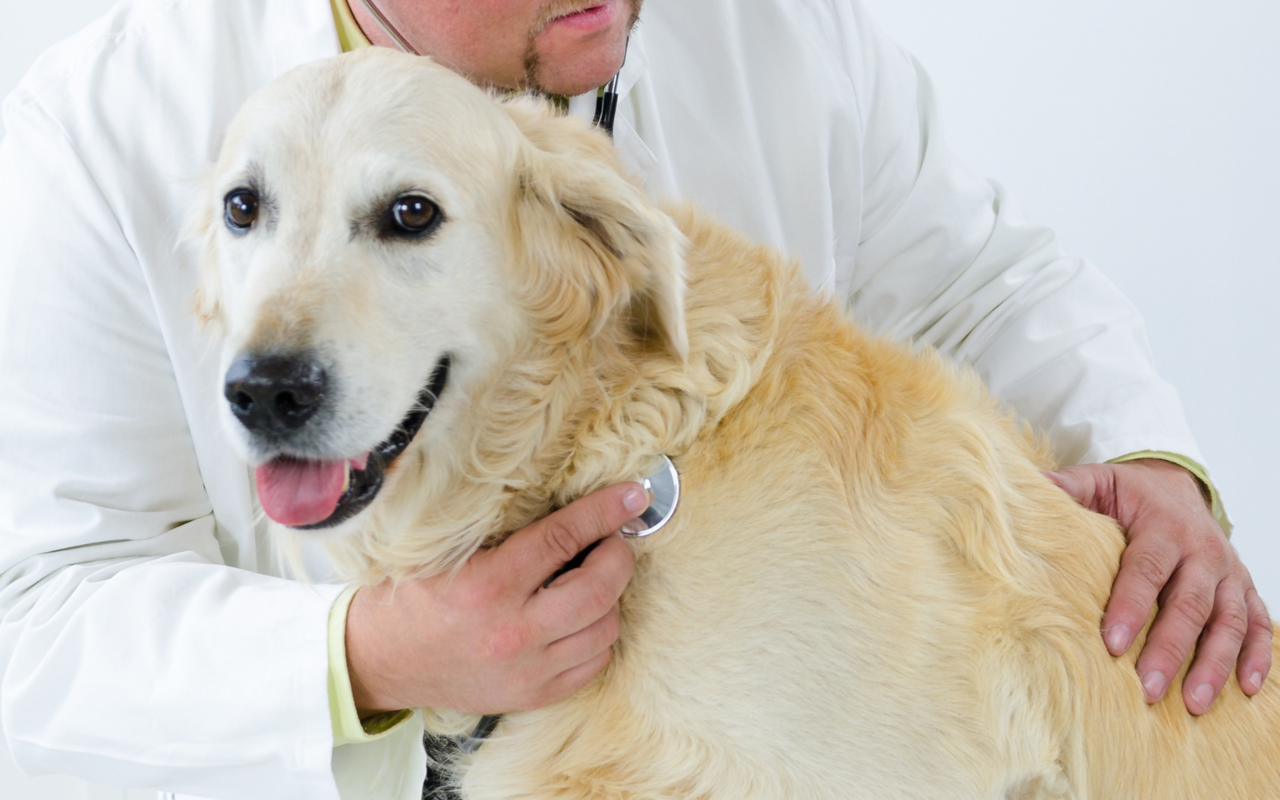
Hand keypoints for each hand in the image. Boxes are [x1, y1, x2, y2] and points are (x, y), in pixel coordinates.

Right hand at [345, 483, 647, 714]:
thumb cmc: (411, 597)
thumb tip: (568, 505)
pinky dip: (599, 634)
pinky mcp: (533, 695)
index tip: (631, 496)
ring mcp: (527, 670)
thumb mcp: (444, 552)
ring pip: (605, 628)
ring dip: (611, 597)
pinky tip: (582, 616)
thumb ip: (505, 532)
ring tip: (593, 577)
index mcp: (486, 586)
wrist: (379, 663)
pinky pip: (594, 663)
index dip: (603, 512)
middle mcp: (512, 632)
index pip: (561, 539)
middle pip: (598, 589)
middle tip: (614, 539)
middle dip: (618, 555)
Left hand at [1048, 459, 1270, 713]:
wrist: (1176, 483)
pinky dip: (1257, 655)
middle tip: (1146, 687)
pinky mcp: (1244, 588)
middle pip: (1190, 604)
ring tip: (1192, 702)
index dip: (1131, 606)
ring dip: (1213, 663)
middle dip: (1169, 649)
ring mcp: (1228, 572)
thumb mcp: (1098, 481)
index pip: (1147, 569)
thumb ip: (1068, 487)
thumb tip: (1031, 488)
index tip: (1112, 642)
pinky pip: (1259, 623)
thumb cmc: (1131, 492)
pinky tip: (1246, 687)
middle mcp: (1202, 551)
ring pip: (1229, 621)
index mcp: (1164, 527)